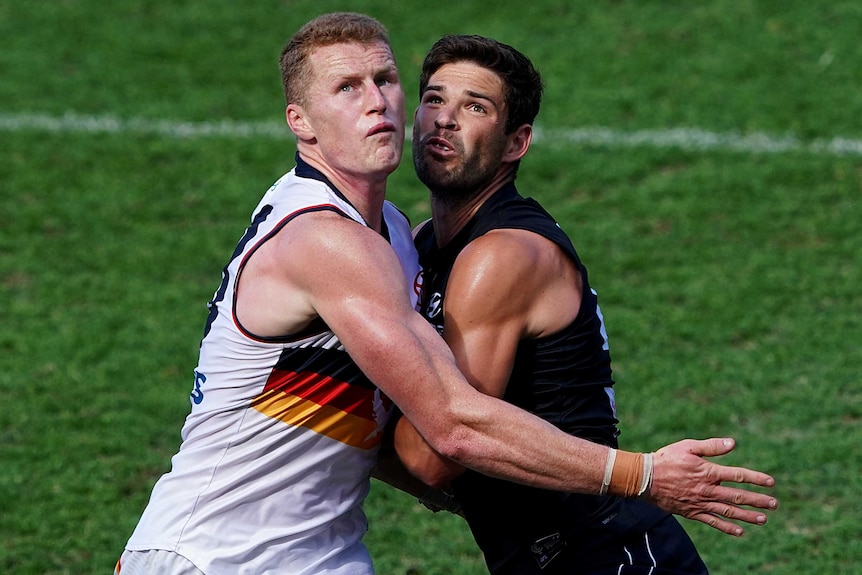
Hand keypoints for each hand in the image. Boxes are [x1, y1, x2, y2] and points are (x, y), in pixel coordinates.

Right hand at [646, 437, 777, 535]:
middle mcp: (707, 489)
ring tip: (763, 519)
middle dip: (757, 500)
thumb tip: (732, 443)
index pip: (738, 476)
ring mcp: (700, 503)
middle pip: (738, 496)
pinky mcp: (692, 512)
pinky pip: (713, 522)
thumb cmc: (666, 459)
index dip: (756, 478)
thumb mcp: (688, 447)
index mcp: (708, 472)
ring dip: (748, 516)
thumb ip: (711, 446)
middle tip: (774, 504)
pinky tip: (739, 531)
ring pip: (729, 511)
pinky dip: (727, 528)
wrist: (645, 478)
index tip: (771, 482)